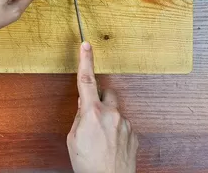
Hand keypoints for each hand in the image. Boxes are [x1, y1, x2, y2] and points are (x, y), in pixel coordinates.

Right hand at [67, 42, 137, 172]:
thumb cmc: (88, 165)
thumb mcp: (73, 139)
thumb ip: (79, 118)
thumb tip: (84, 106)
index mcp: (92, 113)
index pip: (86, 80)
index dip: (86, 60)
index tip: (86, 46)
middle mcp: (111, 114)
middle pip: (106, 93)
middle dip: (99, 99)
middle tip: (92, 116)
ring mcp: (125, 124)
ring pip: (115, 112)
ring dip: (108, 119)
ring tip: (101, 140)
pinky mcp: (134, 134)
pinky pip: (123, 125)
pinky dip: (117, 132)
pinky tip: (110, 146)